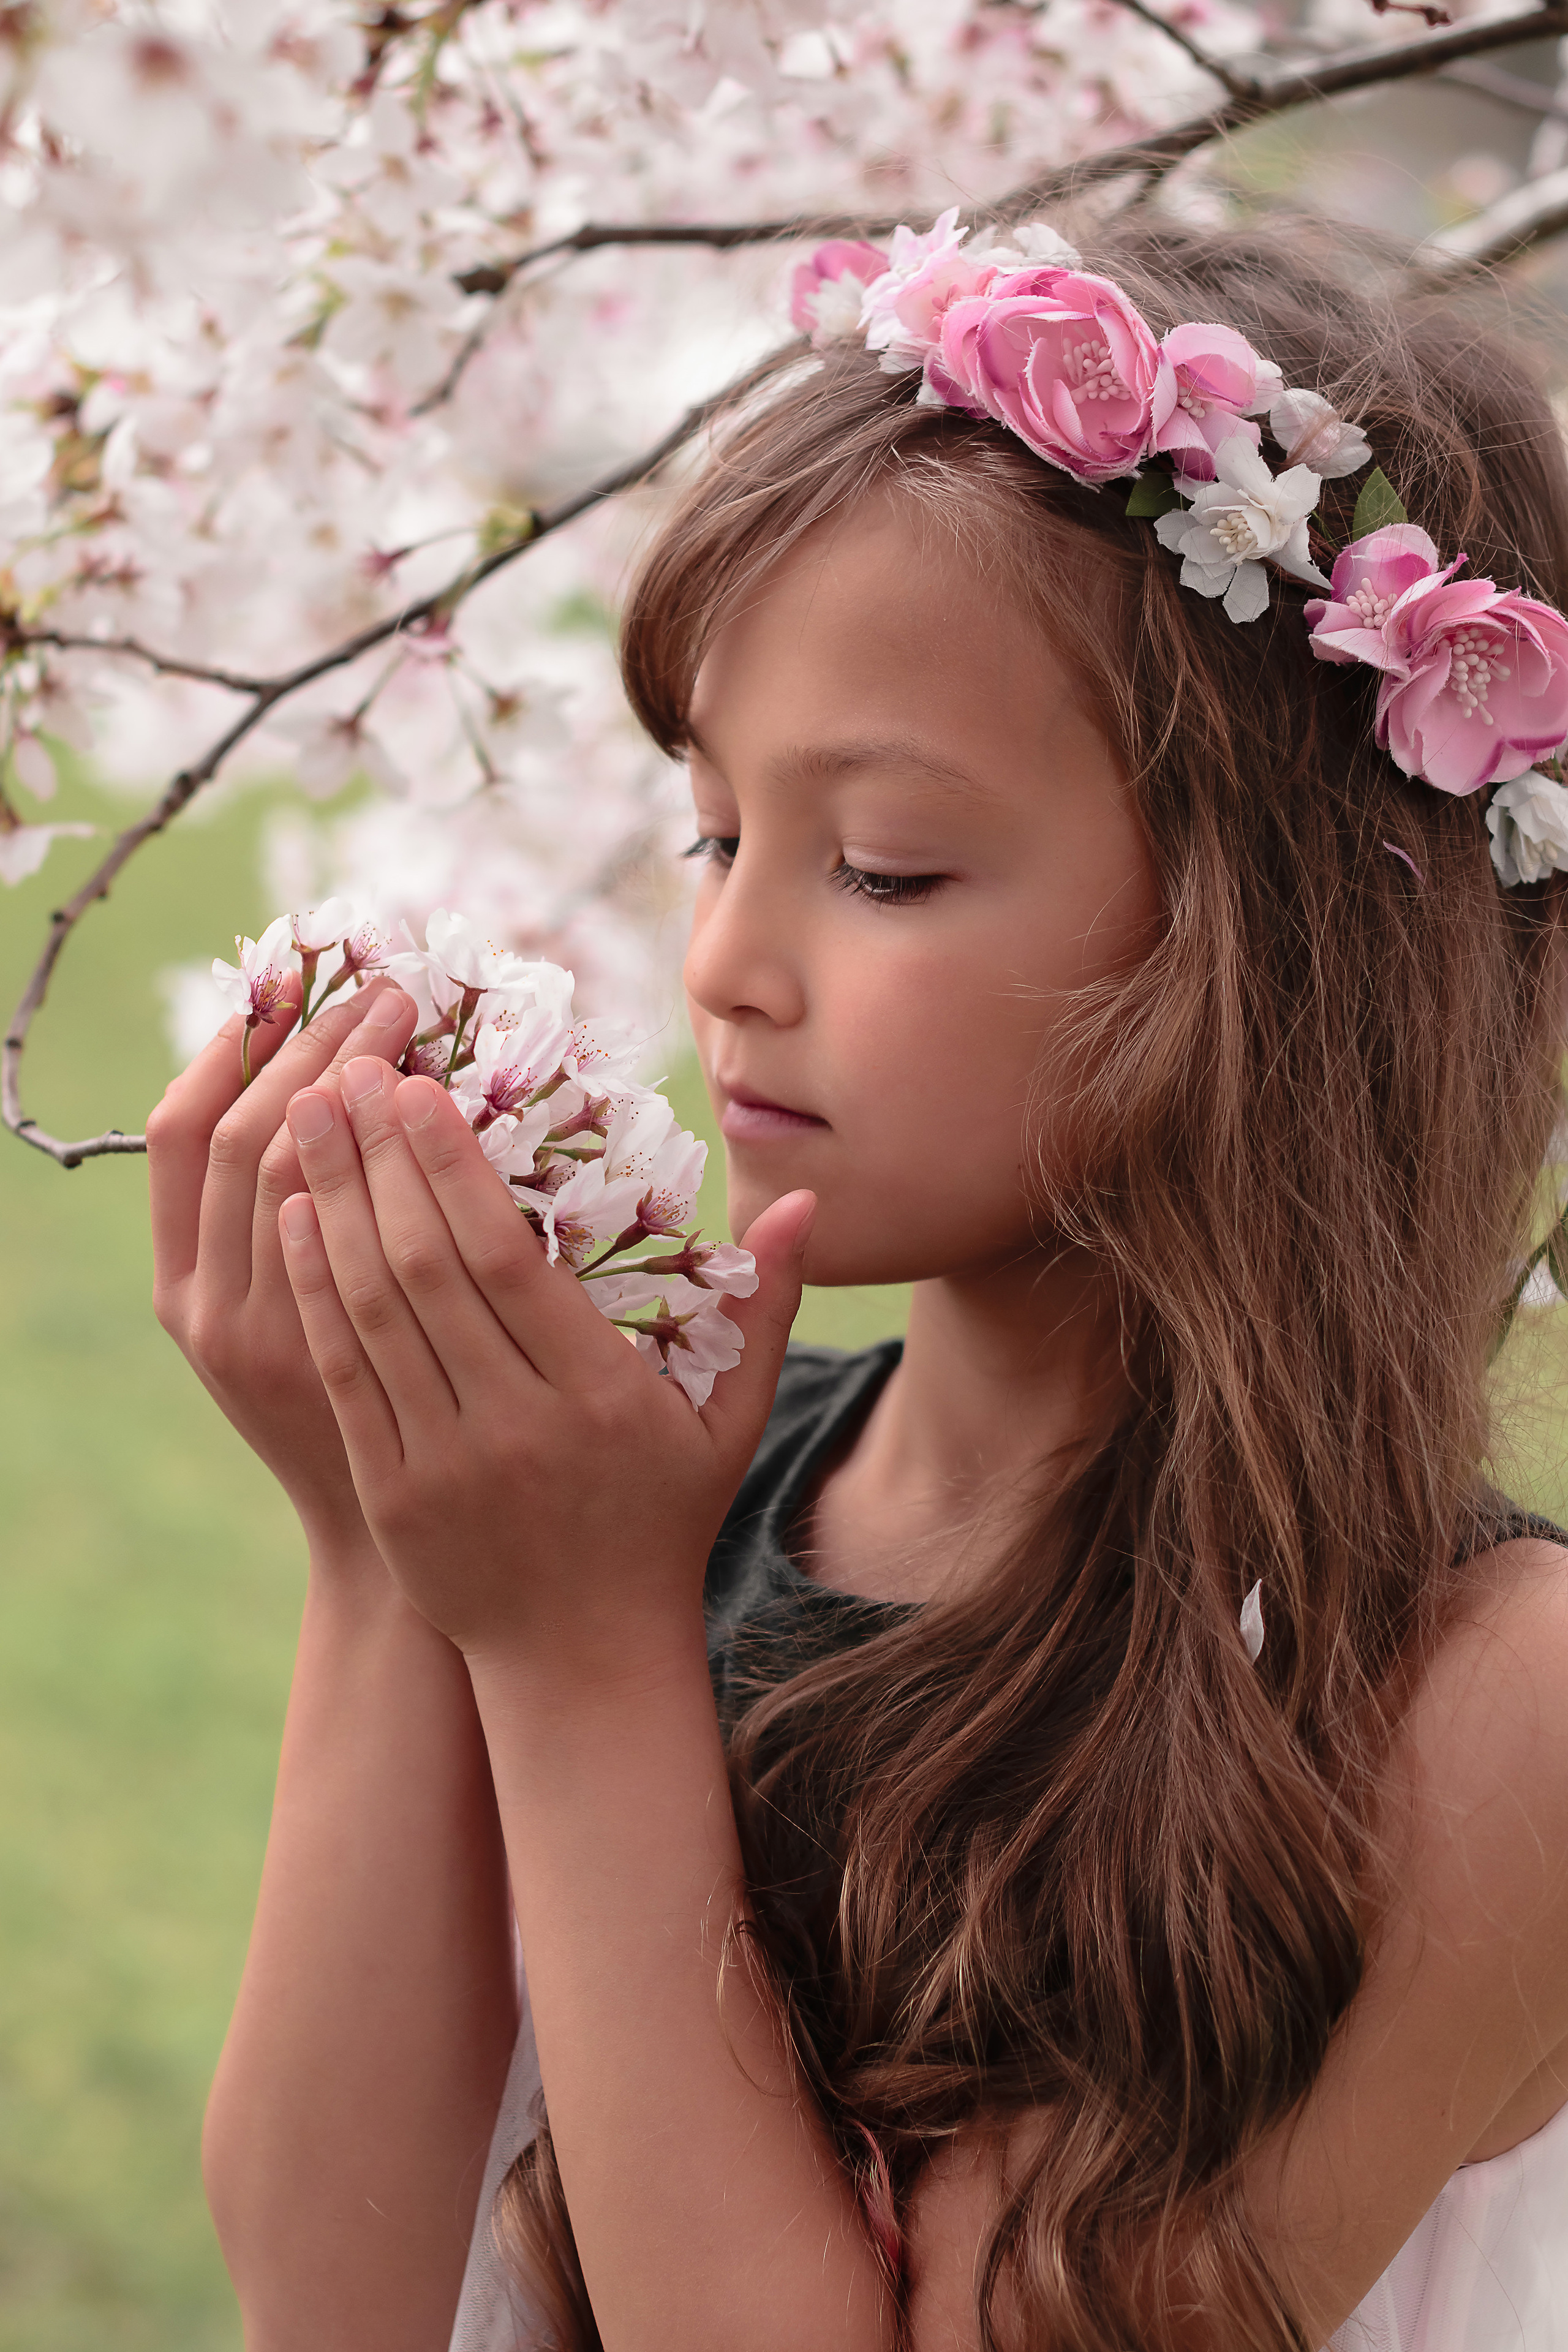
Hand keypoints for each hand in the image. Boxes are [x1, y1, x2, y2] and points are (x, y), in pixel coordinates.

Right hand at [147, 981, 418, 1556]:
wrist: (395, 1552)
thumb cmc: (348, 1424)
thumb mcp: (281, 1335)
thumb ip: (281, 1236)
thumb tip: (323, 1095)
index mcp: (185, 1292)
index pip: (183, 1135)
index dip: (232, 1050)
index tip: (286, 982)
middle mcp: (220, 1309)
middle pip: (253, 1136)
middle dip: (313, 1047)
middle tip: (380, 986)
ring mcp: (289, 1335)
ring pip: (308, 1172)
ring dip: (360, 1081)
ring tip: (413, 1019)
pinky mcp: (367, 1357)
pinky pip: (382, 1236)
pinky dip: (409, 1162)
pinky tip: (448, 1109)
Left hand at [277, 1055, 814, 1676]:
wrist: (583, 1663)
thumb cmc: (661, 1524)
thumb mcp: (729, 1425)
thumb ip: (763, 1310)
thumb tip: (803, 1204)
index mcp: (598, 1399)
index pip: (508, 1263)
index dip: (454, 1168)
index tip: (418, 1086)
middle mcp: (516, 1426)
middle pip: (431, 1272)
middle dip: (382, 1160)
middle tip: (348, 1069)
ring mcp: (445, 1463)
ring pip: (376, 1314)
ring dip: (334, 1205)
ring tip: (306, 1115)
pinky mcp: (393, 1492)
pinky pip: (347, 1374)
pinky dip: (316, 1293)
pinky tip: (295, 1220)